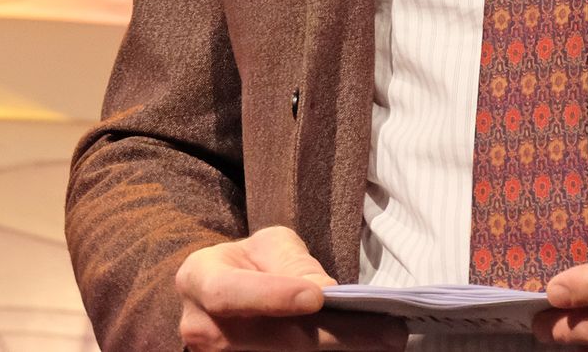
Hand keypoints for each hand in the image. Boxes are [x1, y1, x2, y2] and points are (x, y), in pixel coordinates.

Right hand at [176, 225, 407, 351]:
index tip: (318, 297)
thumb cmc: (248, 262)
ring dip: (342, 350)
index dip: (271, 297)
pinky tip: (368, 349)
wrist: (223, 290)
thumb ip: (292, 265)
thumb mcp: (268, 246)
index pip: (229, 293)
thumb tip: (326, 291)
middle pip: (272, 340)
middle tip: (387, 331)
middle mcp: (202, 329)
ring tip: (388, 342)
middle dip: (335, 336)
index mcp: (199, 280)